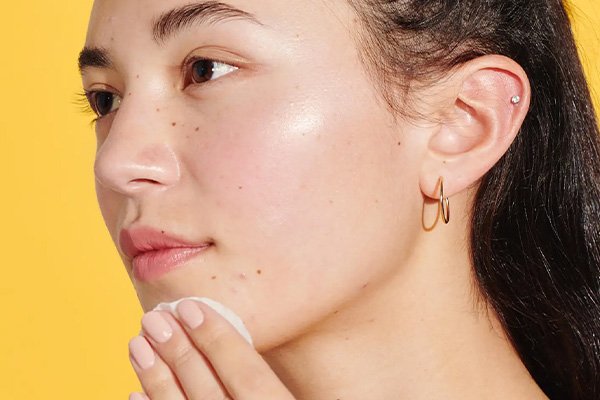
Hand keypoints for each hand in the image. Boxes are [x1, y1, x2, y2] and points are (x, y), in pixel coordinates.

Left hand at [127, 299, 294, 399]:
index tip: (191, 307)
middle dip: (180, 351)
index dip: (219, 339)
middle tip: (154, 317)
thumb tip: (266, 339)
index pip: (249, 376)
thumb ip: (279, 381)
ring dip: (157, 377)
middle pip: (208, 390)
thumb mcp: (300, 396)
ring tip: (138, 343)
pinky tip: (135, 391)